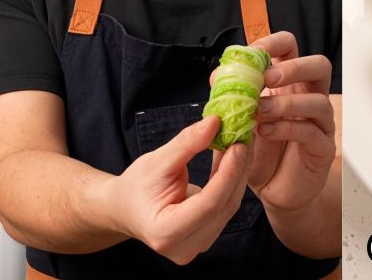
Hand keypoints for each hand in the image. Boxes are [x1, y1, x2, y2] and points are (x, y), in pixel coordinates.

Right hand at [96, 115, 250, 265]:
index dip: (227, 174)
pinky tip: (233, 159)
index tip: (239, 146)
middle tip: (245, 137)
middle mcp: (185, 248)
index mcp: (166, 232)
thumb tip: (214, 122)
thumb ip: (187, 144)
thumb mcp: (158, 160)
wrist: (126, 207)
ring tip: (241, 143)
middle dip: (237, 170)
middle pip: (222, 208)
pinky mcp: (205, 237)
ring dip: (237, 174)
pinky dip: (230, 182)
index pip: (208, 205)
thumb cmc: (137, 185)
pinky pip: (224, 208)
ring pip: (227, 208)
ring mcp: (197, 246)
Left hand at [240, 31, 335, 213]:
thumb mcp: (241, 118)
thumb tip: (217, 77)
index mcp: (289, 82)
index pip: (291, 48)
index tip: (253, 53)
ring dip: (286, 102)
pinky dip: (286, 128)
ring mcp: (320, 123)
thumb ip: (232, 98)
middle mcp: (309, 97)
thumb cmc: (260, 150)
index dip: (274, 43)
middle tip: (268, 77)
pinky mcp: (322, 148)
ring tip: (260, 110)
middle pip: (319, 66)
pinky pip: (311, 131)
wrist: (272, 189)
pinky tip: (265, 131)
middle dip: (294, 67)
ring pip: (318, 100)